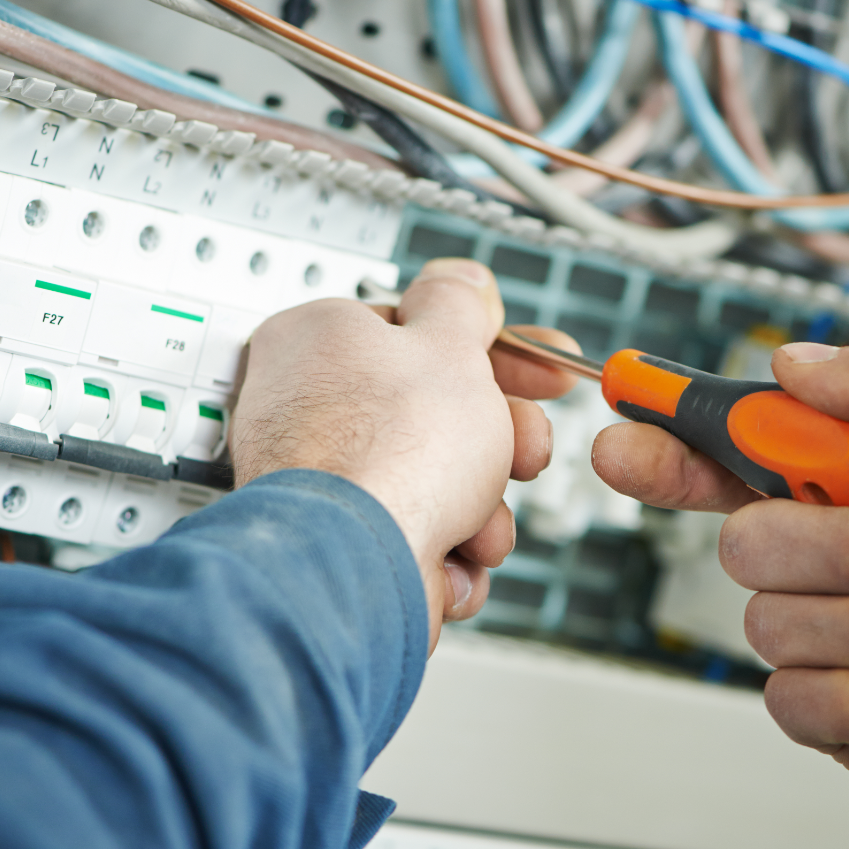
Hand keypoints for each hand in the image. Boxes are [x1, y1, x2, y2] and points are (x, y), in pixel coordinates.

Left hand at [229, 258, 579, 642]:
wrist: (355, 568)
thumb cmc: (388, 453)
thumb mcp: (448, 347)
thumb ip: (460, 305)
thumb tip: (461, 279)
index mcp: (321, 341)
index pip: (420, 335)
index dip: (494, 355)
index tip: (540, 374)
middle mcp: (308, 409)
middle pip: (435, 416)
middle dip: (498, 446)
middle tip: (525, 451)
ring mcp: (322, 485)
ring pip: (434, 486)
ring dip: (480, 511)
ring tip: (480, 527)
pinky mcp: (340, 547)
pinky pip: (414, 540)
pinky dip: (447, 557)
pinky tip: (450, 563)